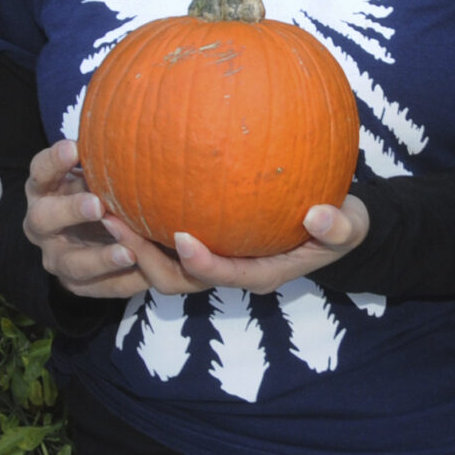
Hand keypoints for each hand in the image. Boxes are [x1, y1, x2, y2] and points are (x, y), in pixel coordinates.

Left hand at [20, 140, 367, 298]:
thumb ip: (339, 226)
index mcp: (260, 273)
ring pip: (162, 260)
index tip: (181, 237)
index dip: (199, 262)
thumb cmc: (339, 226)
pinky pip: (168, 230)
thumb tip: (321, 215)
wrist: (333, 224)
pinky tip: (125, 178)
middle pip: (177, 276)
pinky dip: (146, 214)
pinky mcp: (206, 236)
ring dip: (132, 238)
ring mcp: (214, 254)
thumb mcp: (350, 227)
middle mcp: (230, 269)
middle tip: (115, 220)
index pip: (222, 275)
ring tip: (105, 203)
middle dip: (142, 256)